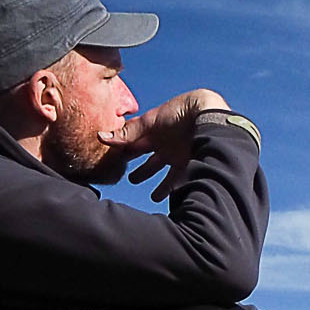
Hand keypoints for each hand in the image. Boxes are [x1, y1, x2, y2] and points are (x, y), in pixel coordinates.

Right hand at [102, 88, 232, 200]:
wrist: (208, 116)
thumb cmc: (179, 112)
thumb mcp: (149, 122)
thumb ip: (126, 134)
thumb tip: (101, 138)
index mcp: (153, 130)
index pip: (133, 142)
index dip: (122, 150)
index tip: (108, 160)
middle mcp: (164, 143)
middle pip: (148, 158)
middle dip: (139, 167)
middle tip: (127, 176)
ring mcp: (177, 154)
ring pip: (162, 171)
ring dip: (155, 181)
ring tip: (148, 192)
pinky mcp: (188, 165)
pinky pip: (177, 181)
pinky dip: (170, 190)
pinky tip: (160, 198)